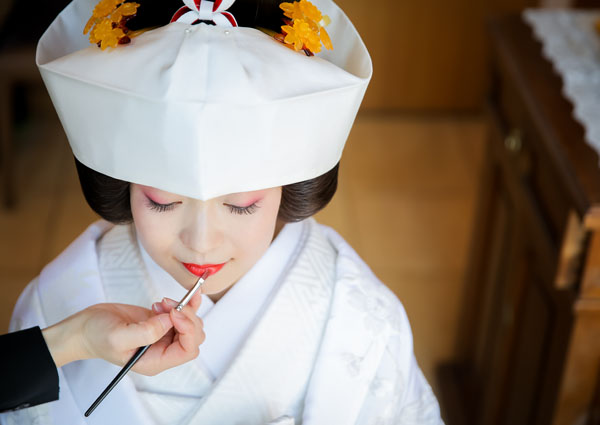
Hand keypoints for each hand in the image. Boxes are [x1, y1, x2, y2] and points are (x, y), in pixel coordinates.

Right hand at [41, 294, 204, 374]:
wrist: (85, 327)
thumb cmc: (96, 337)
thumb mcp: (118, 337)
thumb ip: (147, 332)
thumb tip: (172, 320)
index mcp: (156, 361)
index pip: (188, 350)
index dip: (187, 330)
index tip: (174, 313)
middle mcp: (163, 350)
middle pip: (194, 336)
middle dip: (187, 317)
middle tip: (167, 304)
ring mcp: (164, 336)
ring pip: (191, 324)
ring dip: (182, 309)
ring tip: (161, 303)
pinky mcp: (161, 322)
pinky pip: (183, 314)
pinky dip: (183, 304)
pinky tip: (168, 300)